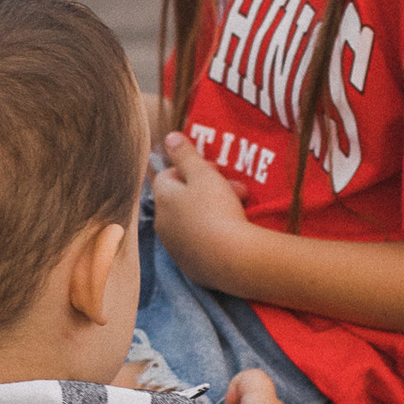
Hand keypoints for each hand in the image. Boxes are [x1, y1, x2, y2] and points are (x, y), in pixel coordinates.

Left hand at [153, 129, 259, 291]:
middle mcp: (163, 223)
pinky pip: (200, 243)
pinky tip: (232, 233)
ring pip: (193, 220)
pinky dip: (214, 234)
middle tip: (236, 189)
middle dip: (210, 189)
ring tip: (240, 209)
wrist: (231, 258)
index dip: (191, 169)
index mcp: (163, 198)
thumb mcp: (203, 174)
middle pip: (183, 199)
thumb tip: (169, 138)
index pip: (167, 175)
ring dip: (214, 210)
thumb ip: (186, 154)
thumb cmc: (215, 209)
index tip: (214, 170)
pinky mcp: (190, 266)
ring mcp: (176, 247)